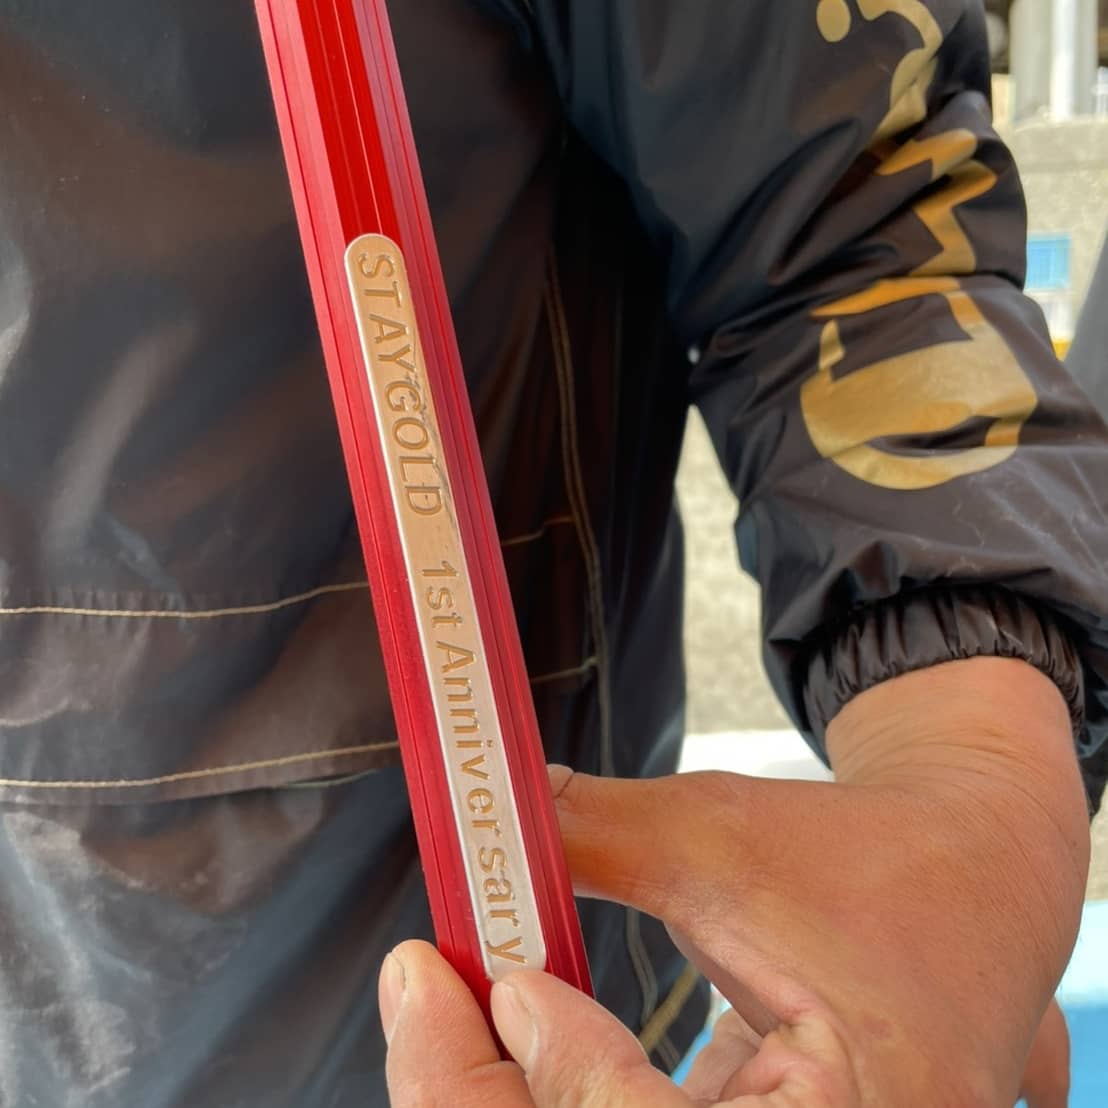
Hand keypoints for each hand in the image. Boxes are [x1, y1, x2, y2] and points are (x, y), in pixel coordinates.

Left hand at [383, 658, 1086, 1105]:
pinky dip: (566, 1088)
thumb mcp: (723, 837)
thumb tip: (477, 823)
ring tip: (451, 1007)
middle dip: (484, 1092)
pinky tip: (523, 1027)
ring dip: (512, 1089)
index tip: (500, 976)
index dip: (560, 1069)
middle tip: (420, 997)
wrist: (968, 868)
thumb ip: (592, 834)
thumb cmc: (876, 854)